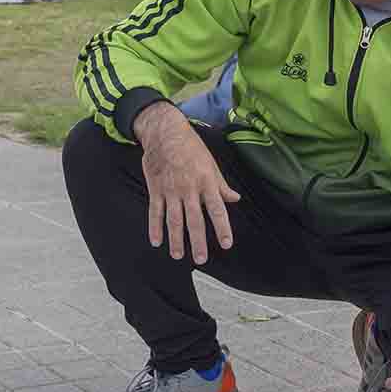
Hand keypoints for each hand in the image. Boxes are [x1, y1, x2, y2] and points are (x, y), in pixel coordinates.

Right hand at [136, 101, 239, 263]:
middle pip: (194, 220)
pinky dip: (155, 227)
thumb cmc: (190, 147)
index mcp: (206, 182)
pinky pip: (155, 211)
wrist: (165, 132)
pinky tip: (157, 241)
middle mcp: (189, 188)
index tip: (226, 244)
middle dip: (198, 241)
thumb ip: (221, 185)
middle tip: (201, 259)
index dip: (222, 228)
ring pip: (174, 220)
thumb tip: (235, 199)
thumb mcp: (211, 163)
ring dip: (176, 239)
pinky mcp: (156, 189)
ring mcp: (171, 190)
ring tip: (178, 255)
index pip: (217, 209)